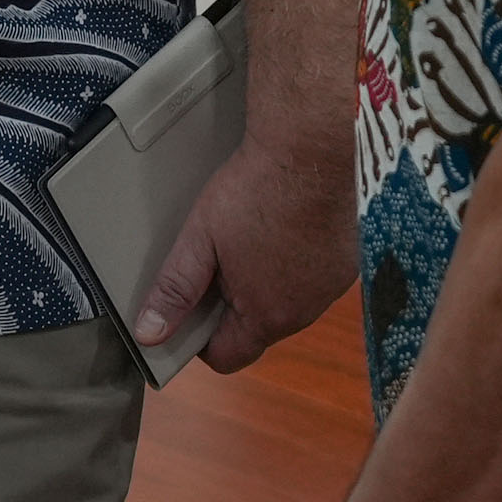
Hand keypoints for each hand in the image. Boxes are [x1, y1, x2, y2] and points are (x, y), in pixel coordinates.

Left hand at [129, 130, 361, 375]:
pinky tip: (288, 227)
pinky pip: (318, 277)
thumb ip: (175, 289)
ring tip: (257, 236)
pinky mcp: (352, 259)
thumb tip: (150, 331)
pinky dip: (301, 263)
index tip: (194, 307)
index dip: (202, 338)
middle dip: (236, 304)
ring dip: (270, 283)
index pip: (228, 357)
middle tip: (222, 258)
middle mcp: (307, 309)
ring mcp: (333, 285)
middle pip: (260, 328)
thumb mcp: (201, 238)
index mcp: (266, 314)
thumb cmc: (260, 187)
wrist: (314, 145)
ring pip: (291, 302)